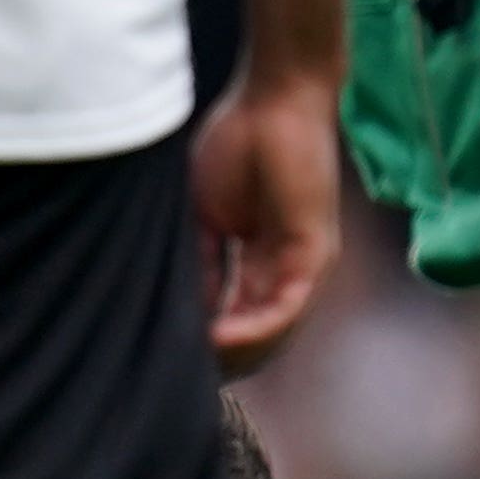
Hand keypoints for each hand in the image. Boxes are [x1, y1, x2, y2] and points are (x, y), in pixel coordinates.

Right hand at [193, 69, 343, 360]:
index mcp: (260, 263)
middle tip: (173, 376)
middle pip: (256, 338)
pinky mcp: (315, 253)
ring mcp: (304, 265)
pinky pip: (285, 308)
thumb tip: (184, 315)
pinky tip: (218, 339)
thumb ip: (199, 266)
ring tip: (191, 366)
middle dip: (218, 361)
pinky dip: (252, 328)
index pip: (236, 320)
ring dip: (233, 354)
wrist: (274, 101)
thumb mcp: (205, 217)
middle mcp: (285, 271)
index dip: (204, 344)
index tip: (164, 358)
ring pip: (272, 332)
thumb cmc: (237, 145)